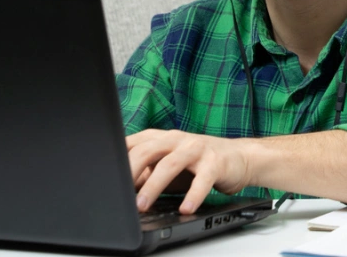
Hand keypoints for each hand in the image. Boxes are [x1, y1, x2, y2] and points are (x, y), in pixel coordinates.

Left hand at [126, 129, 252, 214]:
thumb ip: (147, 174)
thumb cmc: (199, 163)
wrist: (240, 157)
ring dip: (154, 186)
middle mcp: (178, 140)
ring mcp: (197, 149)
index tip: (106, 177)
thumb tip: (121, 190)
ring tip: (143, 206)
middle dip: (130, 172)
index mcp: (163, 138)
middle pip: (148, 151)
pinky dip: (193, 195)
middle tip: (120, 194)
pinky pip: (202, 180)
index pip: (134, 143)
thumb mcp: (169, 167)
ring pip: (170, 164)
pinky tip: (186, 208)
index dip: (118, 159)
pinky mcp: (216, 162)